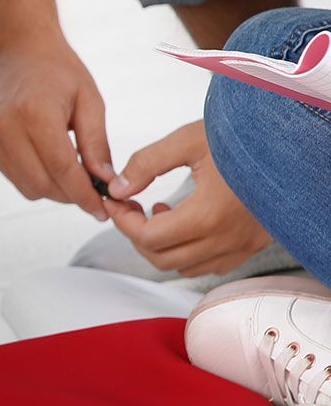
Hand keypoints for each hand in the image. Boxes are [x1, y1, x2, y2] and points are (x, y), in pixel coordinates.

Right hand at [0, 32, 114, 217]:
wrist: (17, 49)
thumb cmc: (57, 69)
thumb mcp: (89, 100)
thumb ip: (96, 143)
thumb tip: (105, 181)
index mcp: (36, 115)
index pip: (63, 169)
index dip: (85, 195)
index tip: (103, 209)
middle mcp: (8, 130)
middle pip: (44, 184)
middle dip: (72, 196)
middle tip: (95, 192)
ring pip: (29, 188)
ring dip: (55, 190)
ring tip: (76, 176)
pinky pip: (17, 179)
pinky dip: (38, 180)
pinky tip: (54, 165)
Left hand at [103, 121, 270, 276]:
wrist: (290, 143)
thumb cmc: (244, 138)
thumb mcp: (188, 140)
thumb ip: (146, 164)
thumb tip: (118, 189)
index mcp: (209, 215)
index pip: (148, 237)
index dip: (122, 221)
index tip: (115, 202)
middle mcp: (228, 238)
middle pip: (162, 259)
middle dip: (137, 235)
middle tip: (130, 207)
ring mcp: (243, 245)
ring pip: (185, 267)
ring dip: (162, 246)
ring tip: (160, 212)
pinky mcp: (253, 244)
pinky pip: (211, 265)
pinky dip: (188, 252)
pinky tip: (186, 222)